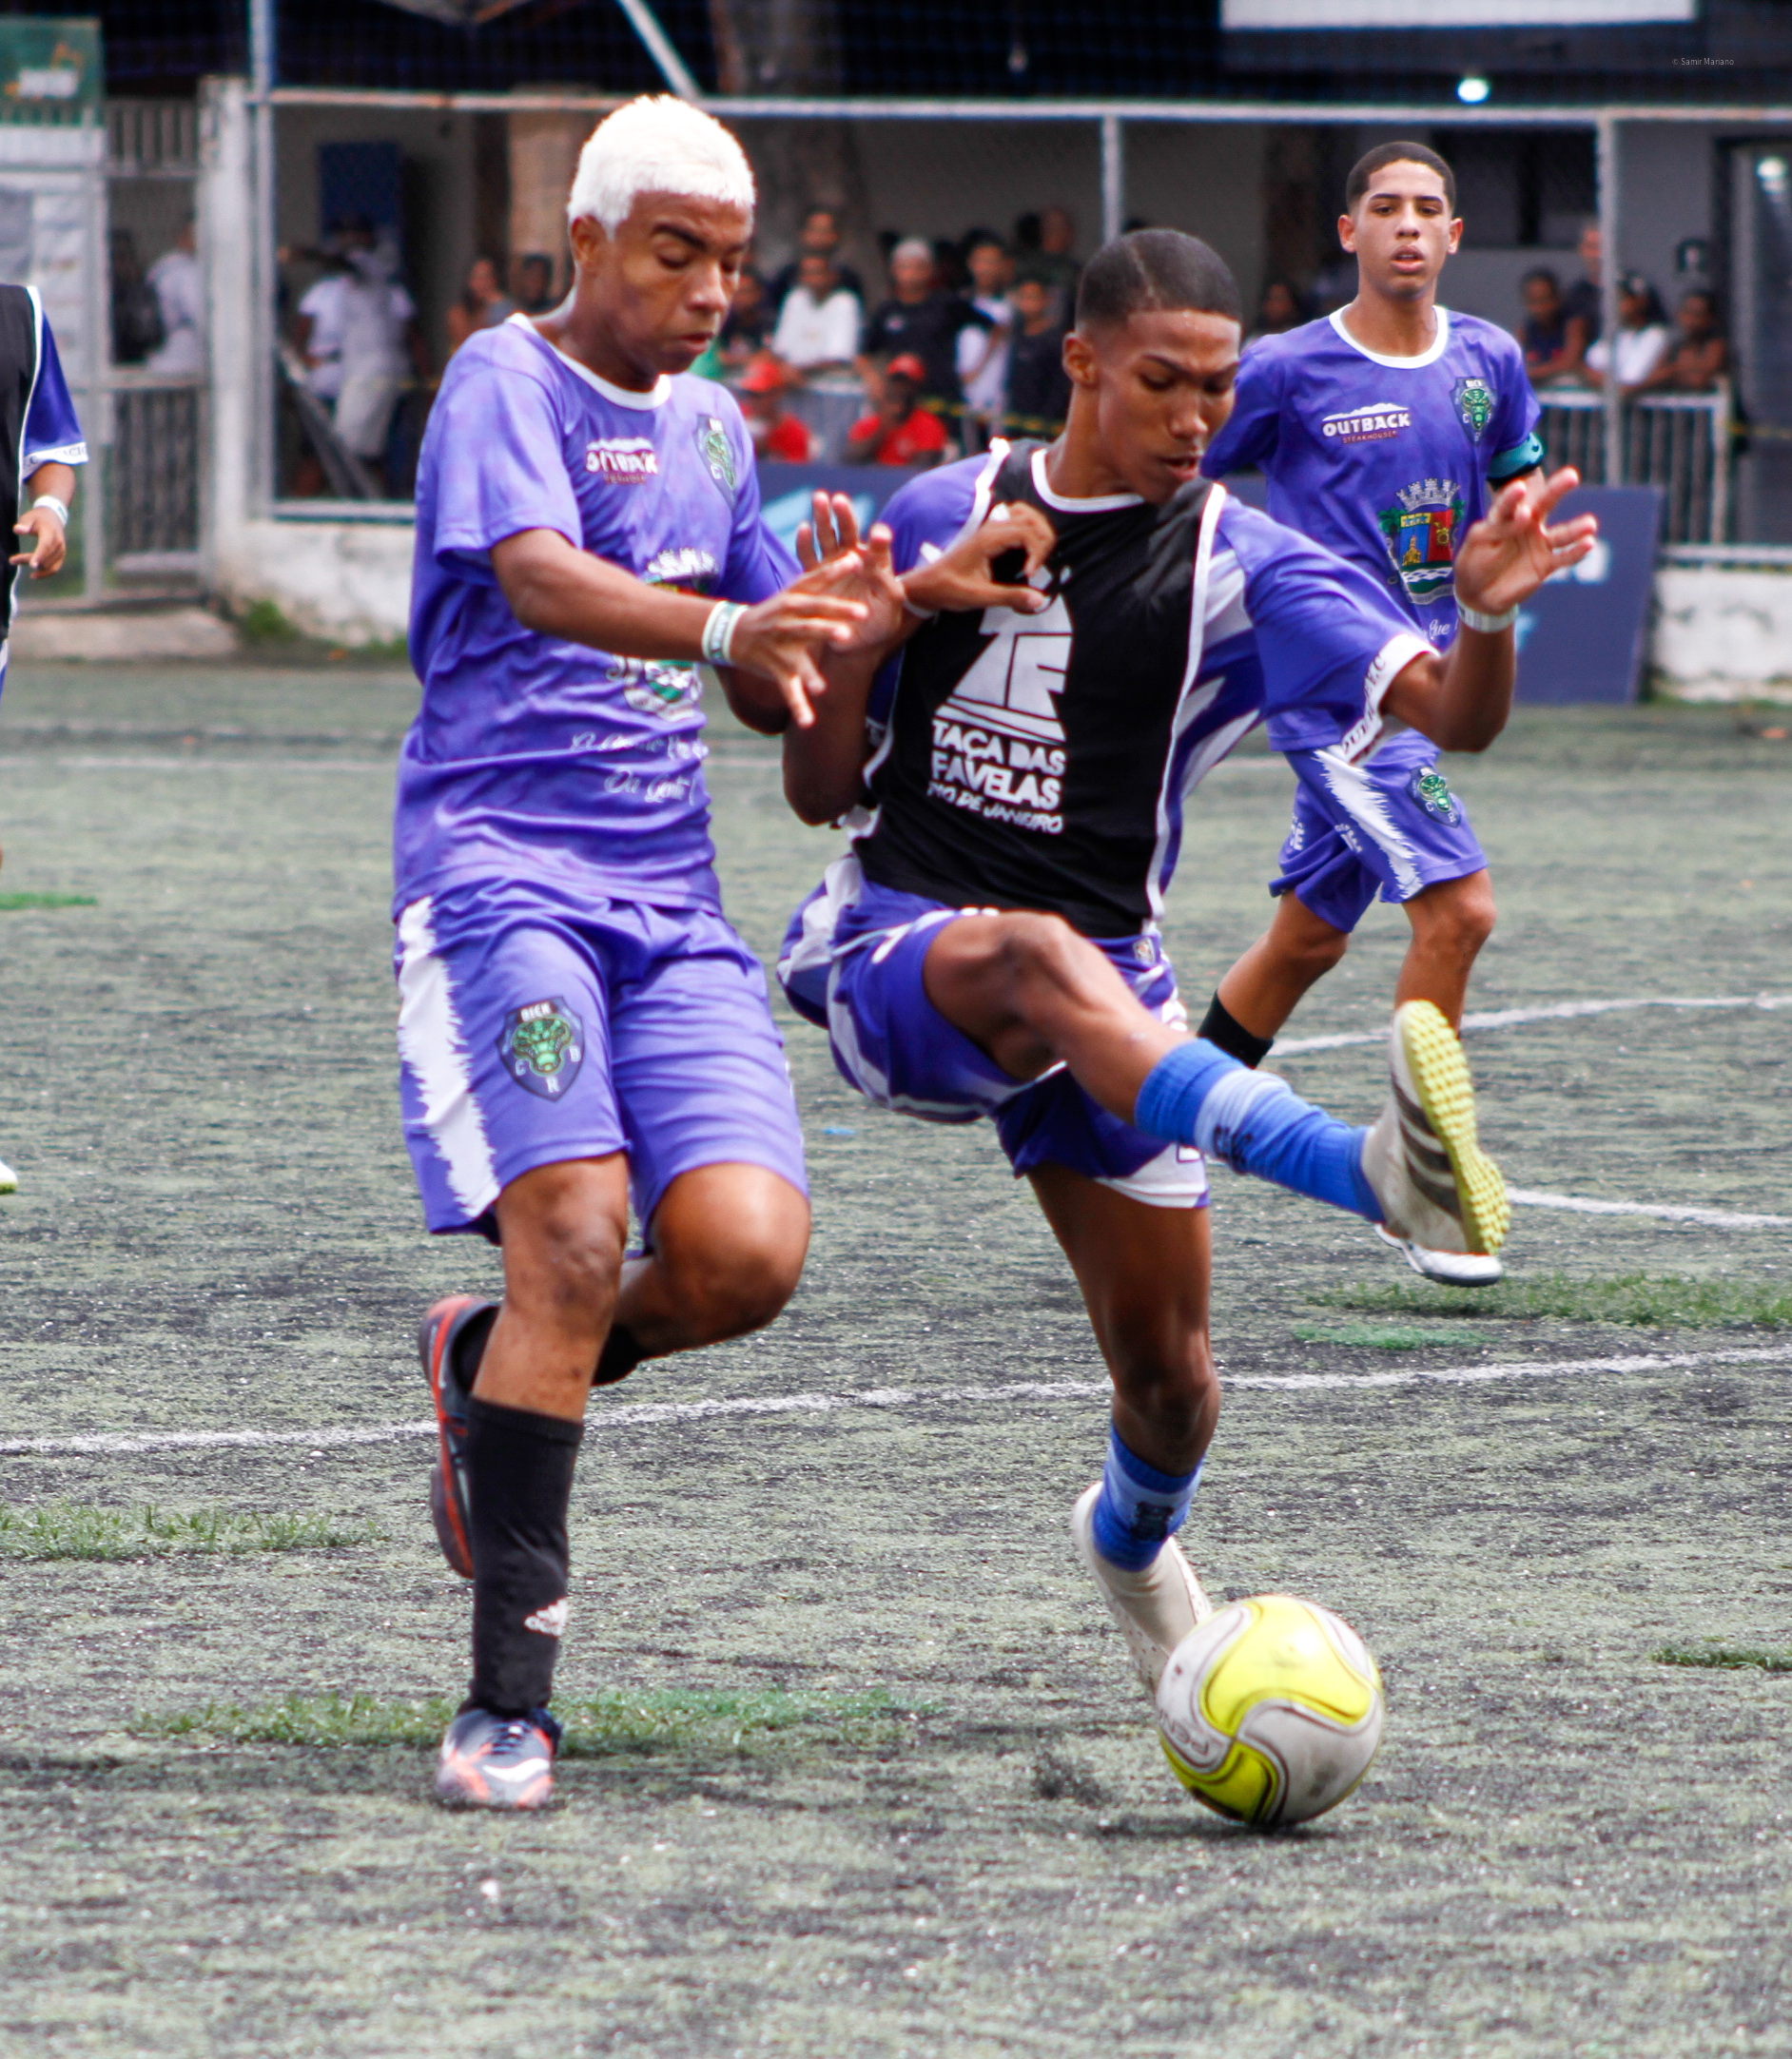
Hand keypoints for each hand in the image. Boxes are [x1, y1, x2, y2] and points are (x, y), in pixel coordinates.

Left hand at [11, 507, 65, 578]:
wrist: (53, 518)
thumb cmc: (38, 518)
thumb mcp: (29, 518)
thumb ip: (24, 524)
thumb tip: (18, 530)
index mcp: (51, 533)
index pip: (46, 546)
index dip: (40, 556)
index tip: (32, 565)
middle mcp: (59, 543)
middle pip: (45, 557)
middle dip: (29, 560)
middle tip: (12, 560)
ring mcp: (62, 551)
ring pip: (49, 565)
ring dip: (34, 566)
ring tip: (16, 561)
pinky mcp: (61, 557)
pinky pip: (54, 569)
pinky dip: (45, 573)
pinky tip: (33, 576)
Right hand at [728, 553, 870, 729]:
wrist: (733, 633)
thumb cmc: (775, 610)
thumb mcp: (794, 590)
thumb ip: (825, 577)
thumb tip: (860, 556)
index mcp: (793, 601)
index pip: (817, 585)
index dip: (836, 574)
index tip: (858, 561)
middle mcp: (786, 623)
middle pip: (811, 623)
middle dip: (832, 624)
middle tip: (856, 624)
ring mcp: (780, 649)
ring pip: (797, 661)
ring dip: (809, 673)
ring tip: (821, 687)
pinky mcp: (777, 671)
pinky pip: (789, 692)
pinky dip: (799, 708)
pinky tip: (810, 723)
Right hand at [795, 493, 906, 650]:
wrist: (857, 642)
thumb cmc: (881, 622)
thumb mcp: (890, 602)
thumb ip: (886, 577)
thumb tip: (884, 560)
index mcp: (875, 564)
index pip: (877, 546)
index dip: (877, 538)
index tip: (878, 532)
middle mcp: (854, 560)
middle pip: (848, 532)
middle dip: (844, 515)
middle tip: (839, 500)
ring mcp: (833, 567)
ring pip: (827, 538)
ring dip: (823, 518)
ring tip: (819, 497)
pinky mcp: (815, 579)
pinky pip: (807, 558)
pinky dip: (805, 543)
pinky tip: (803, 528)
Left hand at [900, 500, 1055, 617]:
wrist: (927, 585)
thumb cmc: (949, 590)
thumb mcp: (979, 597)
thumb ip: (1010, 597)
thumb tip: (1041, 600)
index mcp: (988, 540)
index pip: (1027, 532)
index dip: (1037, 553)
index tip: (1030, 575)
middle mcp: (991, 529)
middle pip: (1032, 519)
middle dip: (1043, 542)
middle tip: (1035, 569)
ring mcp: (991, 529)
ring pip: (1027, 515)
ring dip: (1039, 533)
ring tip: (1036, 558)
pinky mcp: (991, 534)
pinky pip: (1018, 519)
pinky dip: (1030, 530)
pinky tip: (1028, 552)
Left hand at [1453, 467, 1597, 619]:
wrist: (1478, 594)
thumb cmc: (1474, 563)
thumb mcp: (1478, 543)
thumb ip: (1498, 528)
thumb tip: (1526, 514)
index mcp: (1505, 517)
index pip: (1509, 503)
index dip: (1513, 497)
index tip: (1519, 488)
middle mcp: (1526, 526)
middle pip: (1543, 505)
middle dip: (1557, 490)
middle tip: (1572, 476)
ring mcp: (1538, 544)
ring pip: (1561, 533)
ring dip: (1576, 528)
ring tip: (1590, 524)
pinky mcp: (1546, 564)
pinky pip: (1564, 557)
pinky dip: (1576, 552)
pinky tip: (1589, 543)